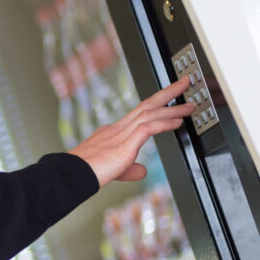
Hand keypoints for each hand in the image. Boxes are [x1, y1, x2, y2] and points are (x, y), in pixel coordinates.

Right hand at [69, 76, 194, 187]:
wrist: (69, 176)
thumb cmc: (85, 174)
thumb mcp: (113, 171)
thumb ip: (129, 169)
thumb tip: (143, 171)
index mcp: (112, 132)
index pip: (138, 114)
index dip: (156, 105)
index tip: (169, 99)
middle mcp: (117, 128)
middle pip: (146, 105)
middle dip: (167, 93)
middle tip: (184, 83)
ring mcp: (120, 135)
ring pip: (149, 113)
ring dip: (172, 107)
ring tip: (189, 105)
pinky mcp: (123, 145)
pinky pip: (147, 128)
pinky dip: (163, 123)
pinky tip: (177, 122)